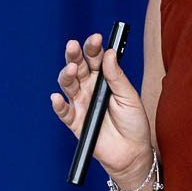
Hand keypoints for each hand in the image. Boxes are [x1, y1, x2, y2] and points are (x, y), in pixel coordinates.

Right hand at [50, 33, 152, 187]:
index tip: (97, 38)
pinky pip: (64, 113)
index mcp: (104, 79)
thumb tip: (109, 53)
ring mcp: (81, 104)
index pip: (95, 59)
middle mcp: (89, 88)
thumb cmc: (134, 123)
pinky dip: (58, 105)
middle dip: (74, 55)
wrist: (133, 153)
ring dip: (66, 75)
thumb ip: (117, 77)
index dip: (94, 47)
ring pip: (68, 85)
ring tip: (70, 68)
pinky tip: (57, 97)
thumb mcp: (130, 97)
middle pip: (77, 67)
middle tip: (73, 45)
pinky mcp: (76, 123)